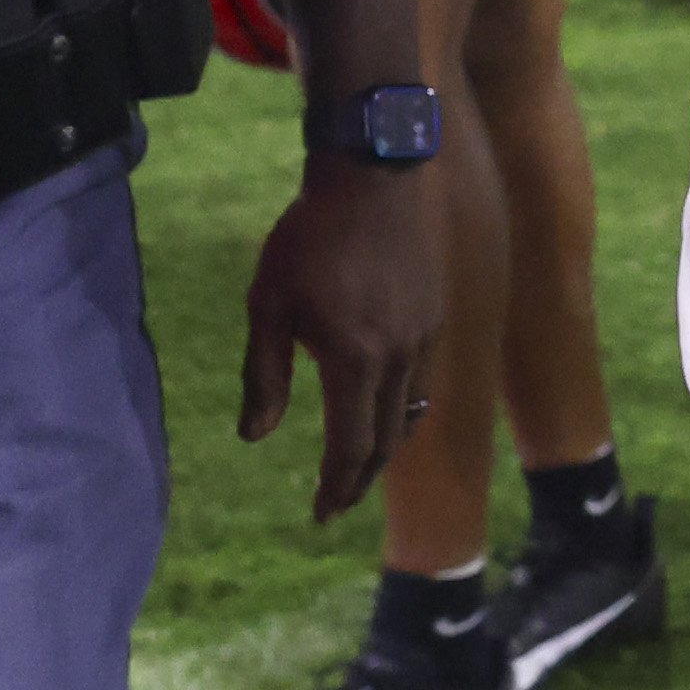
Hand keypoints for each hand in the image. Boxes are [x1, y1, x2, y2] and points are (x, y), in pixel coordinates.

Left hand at [236, 149, 447, 521]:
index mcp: (353, 359)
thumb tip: (253, 437)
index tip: (319, 513)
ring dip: (384, 449)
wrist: (373, 176)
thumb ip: (262, 375)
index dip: (335, 486)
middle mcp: (398, 357)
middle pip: (386, 441)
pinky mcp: (436, 317)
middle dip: (360, 480)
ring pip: (409, 414)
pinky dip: (402, 411)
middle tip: (335, 502)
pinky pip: (422, 382)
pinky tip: (382, 409)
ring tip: (359, 465)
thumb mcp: (267, 304)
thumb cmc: (308, 238)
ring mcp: (424, 337)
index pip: (351, 446)